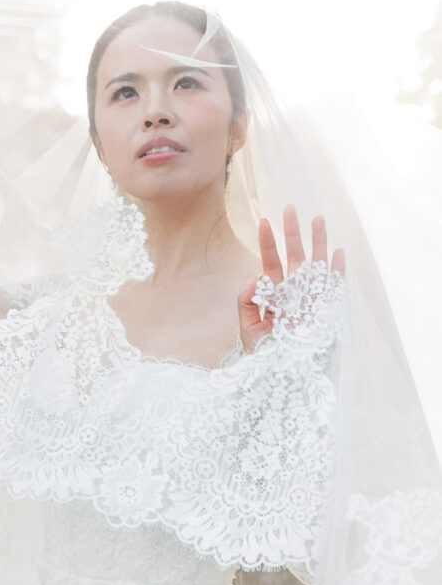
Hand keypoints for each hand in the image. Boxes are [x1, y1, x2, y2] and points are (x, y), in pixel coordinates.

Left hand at [237, 203, 345, 353]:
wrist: (282, 375)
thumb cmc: (263, 353)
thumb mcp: (247, 327)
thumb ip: (248, 300)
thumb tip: (258, 278)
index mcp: (275, 294)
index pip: (271, 263)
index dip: (268, 243)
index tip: (264, 222)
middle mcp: (294, 292)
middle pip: (294, 256)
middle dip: (292, 233)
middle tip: (290, 208)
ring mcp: (311, 299)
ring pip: (315, 265)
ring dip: (317, 242)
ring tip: (318, 218)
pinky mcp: (325, 310)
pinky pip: (333, 287)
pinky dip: (336, 271)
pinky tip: (338, 252)